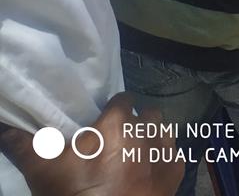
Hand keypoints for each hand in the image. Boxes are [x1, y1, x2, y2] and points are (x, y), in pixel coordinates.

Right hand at [0, 94, 182, 195]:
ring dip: (150, 139)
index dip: (113, 109)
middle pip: (146, 115)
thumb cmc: (76, 194)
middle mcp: (147, 130)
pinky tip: (147, 172)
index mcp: (118, 123)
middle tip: (116, 143)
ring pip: (163, 131)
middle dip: (135, 123)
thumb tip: (5, 129)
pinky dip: (162, 159)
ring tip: (133, 156)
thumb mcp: (44, 169)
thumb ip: (26, 144)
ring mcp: (165, 150)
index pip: (123, 99)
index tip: (103, 122)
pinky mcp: (176, 170)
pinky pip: (172, 154)